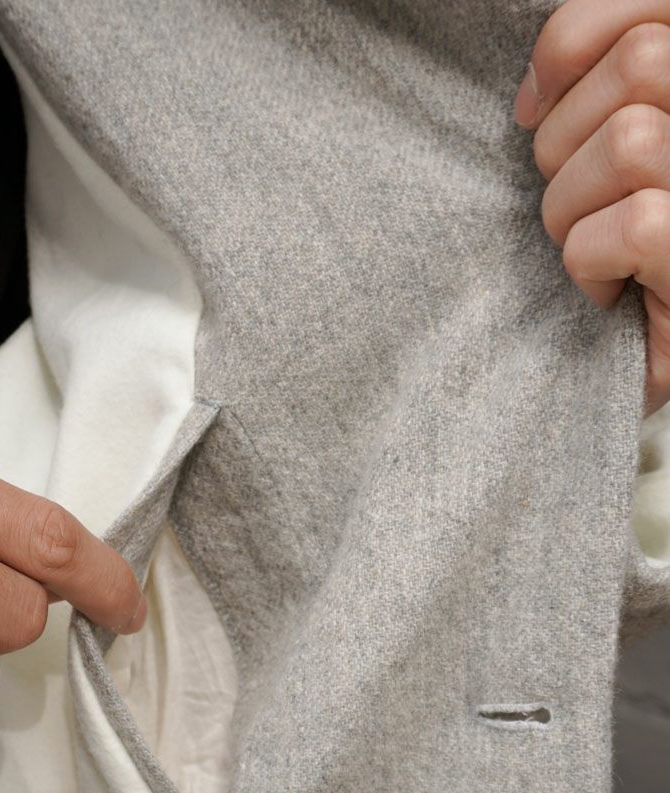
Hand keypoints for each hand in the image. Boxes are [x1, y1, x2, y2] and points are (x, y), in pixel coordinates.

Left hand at [515, 0, 669, 415]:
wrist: (653, 363)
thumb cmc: (624, 263)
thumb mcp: (609, 162)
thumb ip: (597, 91)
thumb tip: (534, 94)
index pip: (650, 7)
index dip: (573, 40)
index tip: (534, 107)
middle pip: (643, 62)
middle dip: (569, 141)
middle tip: (575, 204)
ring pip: (633, 142)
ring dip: (574, 209)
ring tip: (592, 251)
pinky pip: (636, 227)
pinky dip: (593, 265)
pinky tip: (609, 292)